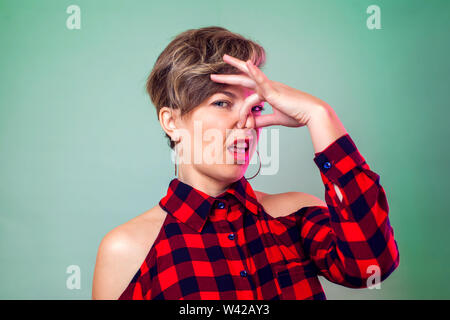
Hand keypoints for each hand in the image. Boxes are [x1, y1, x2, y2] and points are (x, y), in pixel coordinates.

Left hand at [210, 54, 329, 127]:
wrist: (312, 113)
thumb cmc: (298, 114)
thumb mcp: (276, 118)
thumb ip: (263, 120)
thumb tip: (251, 124)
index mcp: (268, 92)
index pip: (249, 89)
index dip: (239, 97)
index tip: (234, 110)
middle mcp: (268, 86)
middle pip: (244, 78)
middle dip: (229, 75)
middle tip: (214, 74)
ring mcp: (270, 87)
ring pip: (247, 80)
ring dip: (230, 77)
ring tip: (215, 76)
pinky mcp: (274, 90)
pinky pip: (261, 80)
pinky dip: (254, 71)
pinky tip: (247, 63)